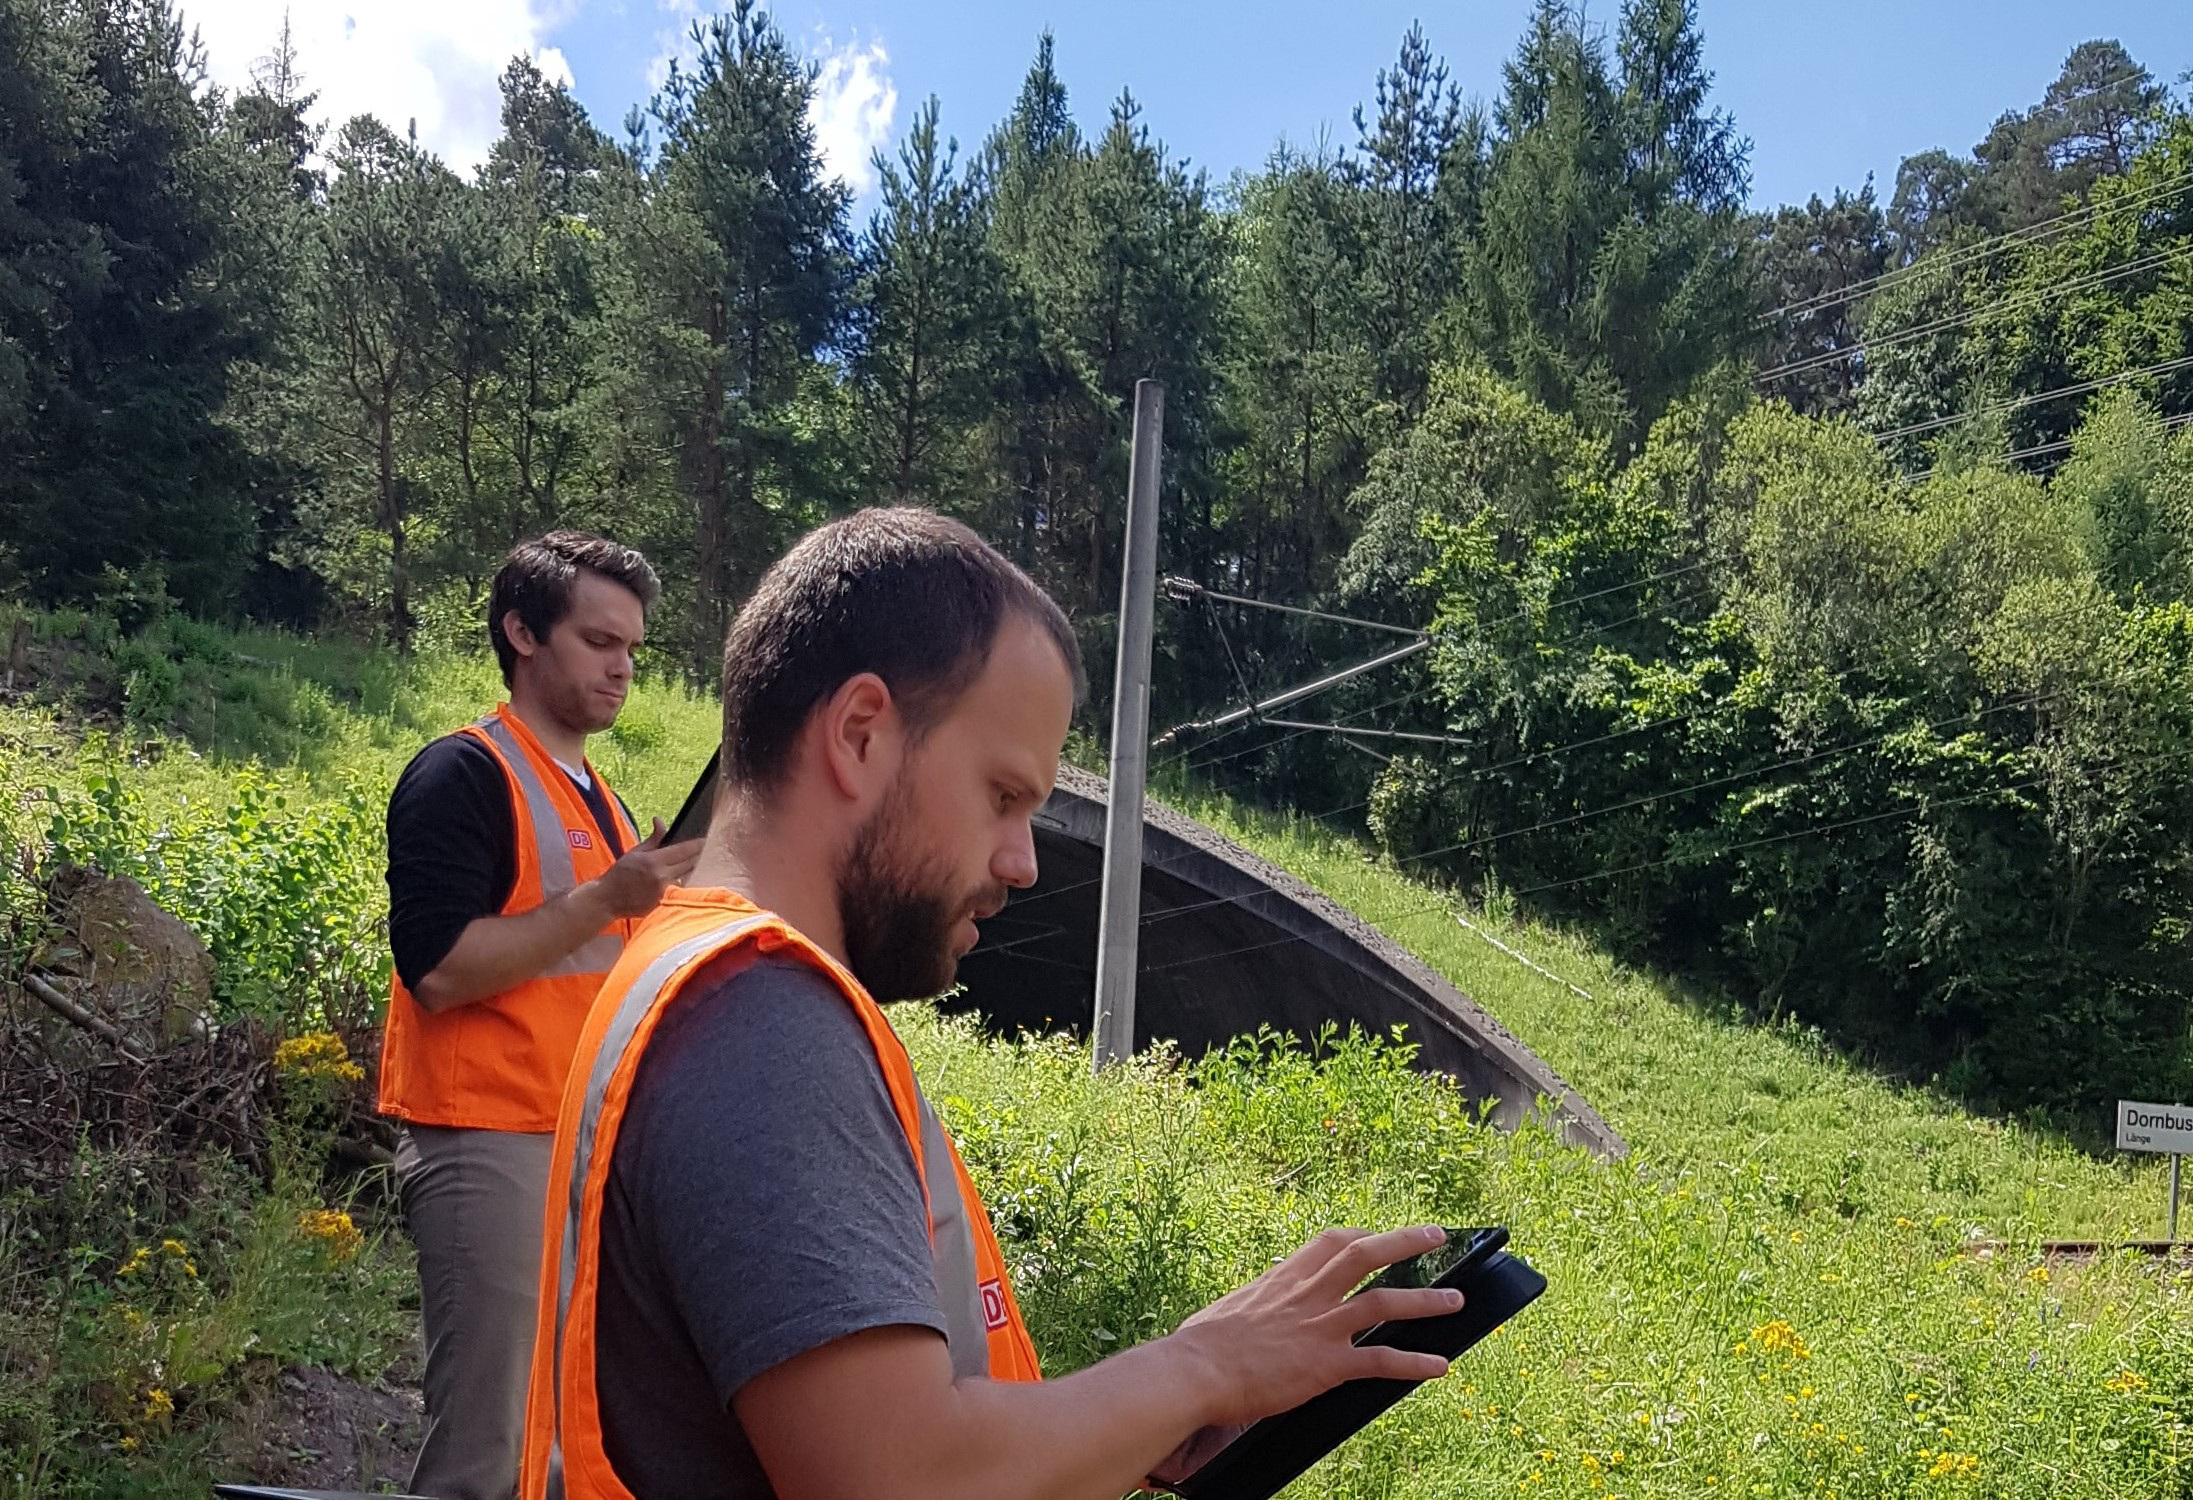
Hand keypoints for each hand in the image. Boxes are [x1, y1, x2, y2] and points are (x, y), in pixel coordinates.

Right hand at [588, 818, 703, 918]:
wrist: (608, 899)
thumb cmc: (620, 874)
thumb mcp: (635, 852)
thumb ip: (653, 838)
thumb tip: (659, 820)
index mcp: (654, 861)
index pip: (684, 850)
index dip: (698, 844)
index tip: (707, 840)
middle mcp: (662, 876)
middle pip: (690, 863)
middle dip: (699, 856)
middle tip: (708, 849)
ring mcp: (665, 891)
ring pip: (688, 877)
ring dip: (693, 870)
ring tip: (700, 862)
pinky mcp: (665, 903)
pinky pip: (681, 890)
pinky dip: (685, 883)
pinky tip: (687, 878)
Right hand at [1165, 1226, 1460, 1429]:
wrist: (1198, 1370)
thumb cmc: (1203, 1345)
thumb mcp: (1232, 1308)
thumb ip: (1253, 1302)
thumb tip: (1250, 1306)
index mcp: (1285, 1278)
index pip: (1332, 1242)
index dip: (1362, 1236)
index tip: (1377, 1236)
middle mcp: (1310, 1294)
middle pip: (1366, 1254)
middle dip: (1405, 1242)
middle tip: (1436, 1235)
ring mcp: (1322, 1326)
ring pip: (1385, 1302)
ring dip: (1426, 1301)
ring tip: (1455, 1302)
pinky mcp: (1327, 1364)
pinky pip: (1380, 1360)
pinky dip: (1414, 1364)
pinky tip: (1438, 1366)